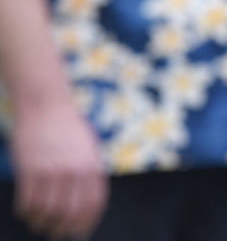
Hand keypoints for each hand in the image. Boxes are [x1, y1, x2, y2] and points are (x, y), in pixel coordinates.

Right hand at [10, 95, 107, 239]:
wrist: (47, 106)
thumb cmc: (68, 128)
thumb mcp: (89, 148)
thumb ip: (90, 173)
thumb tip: (89, 202)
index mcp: (92, 166)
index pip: (93, 204)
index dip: (86, 223)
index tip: (79, 233)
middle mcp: (75, 171)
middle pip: (70, 212)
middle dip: (63, 229)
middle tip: (55, 234)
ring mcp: (52, 171)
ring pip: (48, 211)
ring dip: (42, 223)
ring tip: (38, 224)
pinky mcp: (31, 170)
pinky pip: (28, 201)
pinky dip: (26, 212)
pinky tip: (25, 212)